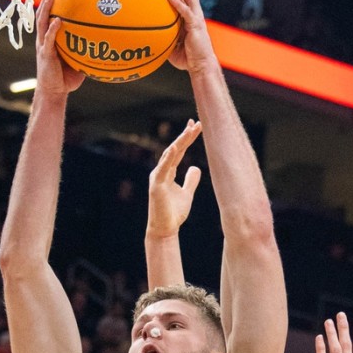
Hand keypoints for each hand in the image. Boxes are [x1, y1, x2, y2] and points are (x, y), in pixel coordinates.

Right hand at [33, 0, 84, 97]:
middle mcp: (44, 39)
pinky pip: (49, 39)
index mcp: (50, 39)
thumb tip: (105, 43)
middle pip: (42, 14)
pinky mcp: (45, 54)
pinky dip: (53, 29)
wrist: (54, 92)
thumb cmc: (66, 79)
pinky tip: (58, 21)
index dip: (52, 3)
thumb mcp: (79, 62)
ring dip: (45, 8)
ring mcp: (43, 46)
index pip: (49, 17)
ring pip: (42, 22)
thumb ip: (86, 50)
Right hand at [147, 120, 202, 238]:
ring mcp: (157, 177)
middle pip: (174, 149)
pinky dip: (168, 158)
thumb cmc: (174, 212)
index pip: (178, 151)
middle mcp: (161, 171)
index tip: (195, 126)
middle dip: (185, 136)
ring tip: (190, 130)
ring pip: (169, 155)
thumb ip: (190, 181)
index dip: (186, 139)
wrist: (165, 229)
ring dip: (179, 142)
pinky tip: (175, 147)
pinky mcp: (156, 185)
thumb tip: (196, 168)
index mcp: (168, 172)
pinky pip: (163, 169)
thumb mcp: (187, 194)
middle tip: (195, 123)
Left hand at [164, 0, 218, 73]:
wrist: (200, 66)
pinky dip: (178, 3)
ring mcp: (196, 18)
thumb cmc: (187, 58)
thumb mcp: (171, 44)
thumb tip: (144, 33)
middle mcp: (195, 13)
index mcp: (191, 15)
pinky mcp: (195, 25)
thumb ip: (163, 35)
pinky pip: (186, 11)